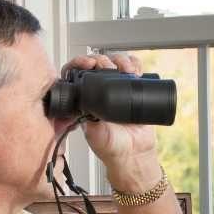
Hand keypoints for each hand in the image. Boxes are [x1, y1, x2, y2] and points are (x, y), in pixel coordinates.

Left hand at [60, 51, 160, 192]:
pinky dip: (135, 64)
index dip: (79, 64)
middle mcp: (100, 90)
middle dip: (102, 59)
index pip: (77, 73)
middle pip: (98, 63)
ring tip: (125, 69)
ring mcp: (118, 88)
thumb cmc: (112, 147)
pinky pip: (135, 69)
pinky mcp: (135, 88)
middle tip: (107, 66)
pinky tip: (136, 70)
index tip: (87, 64)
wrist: (134, 153)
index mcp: (85, 98)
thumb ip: (89, 122)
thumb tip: (86, 108)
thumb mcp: (94, 135)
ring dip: (120, 60)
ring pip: (116, 62)